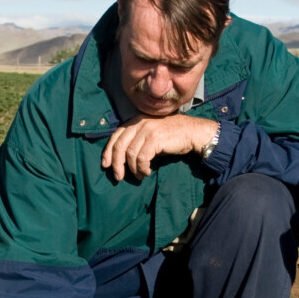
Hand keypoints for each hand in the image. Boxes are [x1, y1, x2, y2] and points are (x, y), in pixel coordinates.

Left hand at [101, 115, 217, 181]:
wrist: (192, 132)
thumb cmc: (172, 136)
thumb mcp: (151, 134)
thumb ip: (137, 140)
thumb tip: (122, 159)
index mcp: (136, 120)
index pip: (116, 135)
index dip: (108, 151)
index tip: (105, 165)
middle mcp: (139, 122)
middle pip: (120, 145)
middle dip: (116, 163)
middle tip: (118, 177)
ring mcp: (147, 129)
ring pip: (130, 154)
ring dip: (133, 169)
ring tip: (139, 176)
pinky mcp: (155, 138)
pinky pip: (142, 158)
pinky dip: (142, 168)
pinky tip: (146, 172)